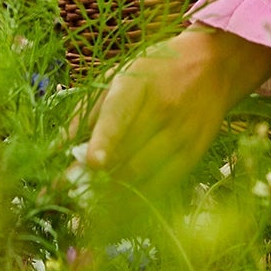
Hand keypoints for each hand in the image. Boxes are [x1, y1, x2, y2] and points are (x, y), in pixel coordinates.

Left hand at [85, 27, 270, 187]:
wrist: (216, 65)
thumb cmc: (157, 70)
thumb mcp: (119, 75)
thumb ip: (85, 112)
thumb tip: (55, 149)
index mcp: (139, 83)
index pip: (121, 112)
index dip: (106, 138)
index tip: (92, 161)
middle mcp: (164, 109)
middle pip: (127, 155)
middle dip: (94, 181)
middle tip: (68, 194)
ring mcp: (182, 135)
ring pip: (142, 177)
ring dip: (111, 195)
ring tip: (87, 203)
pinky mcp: (194, 155)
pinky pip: (160, 187)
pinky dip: (136, 199)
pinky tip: (117, 204)